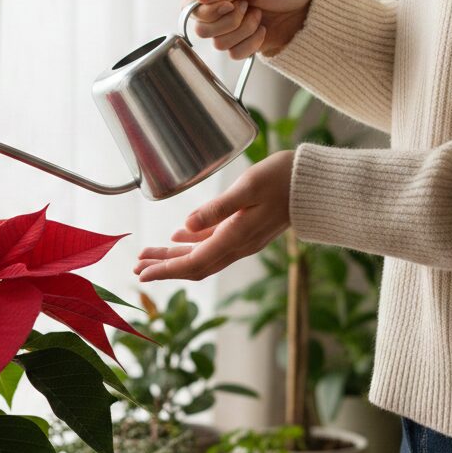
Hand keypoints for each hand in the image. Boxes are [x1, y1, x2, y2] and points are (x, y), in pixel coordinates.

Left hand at [134, 151, 294, 281]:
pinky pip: (212, 244)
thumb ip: (216, 209)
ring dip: (173, 257)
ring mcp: (243, 240)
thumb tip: (185, 226)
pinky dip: (192, 244)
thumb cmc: (283, 179)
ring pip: (201, 256)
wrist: (315, 184)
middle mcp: (238, 245)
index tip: (142, 273)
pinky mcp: (246, 230)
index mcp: (235, 238)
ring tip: (148, 254)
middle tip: (136, 266)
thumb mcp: (247, 188)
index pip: (193, 263)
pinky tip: (178, 238)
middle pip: (193, 265)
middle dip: (163, 267)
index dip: (165, 269)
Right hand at [186, 0, 316, 59]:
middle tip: (248, 7)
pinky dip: (251, 43)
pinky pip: (234, 54)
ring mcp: (229, 29)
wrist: (308, 7)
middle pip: (201, 29)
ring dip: (244, 31)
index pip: (190, 6)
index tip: (229, 5)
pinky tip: (263, 30)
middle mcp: (219, 9)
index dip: (206, 11)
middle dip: (229, 21)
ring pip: (218, 44)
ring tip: (259, 16)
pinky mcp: (241, 45)